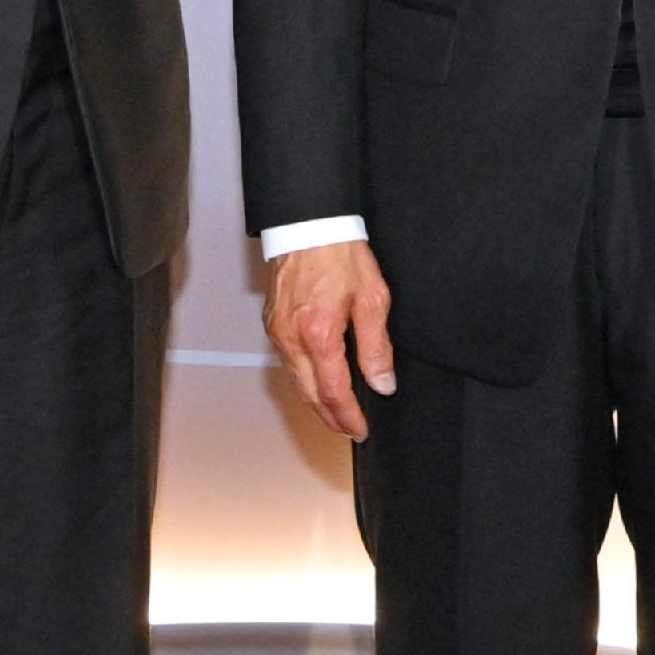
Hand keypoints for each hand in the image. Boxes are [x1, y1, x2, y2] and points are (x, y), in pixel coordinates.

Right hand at [266, 240, 396, 442]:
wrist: (308, 224)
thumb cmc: (339, 254)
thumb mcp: (372, 299)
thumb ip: (377, 347)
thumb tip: (382, 383)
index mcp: (319, 335)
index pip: (334, 392)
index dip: (349, 417)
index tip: (361, 430)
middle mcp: (292, 338)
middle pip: (310, 394)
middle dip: (331, 417)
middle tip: (349, 430)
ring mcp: (278, 332)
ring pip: (296, 381)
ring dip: (317, 401)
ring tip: (337, 413)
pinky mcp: (272, 324)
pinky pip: (288, 363)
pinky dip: (304, 379)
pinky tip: (318, 382)